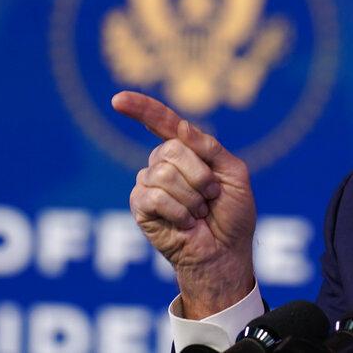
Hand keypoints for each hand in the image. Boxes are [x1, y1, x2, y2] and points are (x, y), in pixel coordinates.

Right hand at [113, 90, 256, 318]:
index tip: (118, 100)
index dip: (141, 108)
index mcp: (187, 150)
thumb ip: (210, 148)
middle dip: (200, 175)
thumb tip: (180, 126)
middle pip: (170, 149)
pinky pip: (154, 196)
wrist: (226, 252)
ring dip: (192, 197)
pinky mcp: (140, 207)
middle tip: (211, 196)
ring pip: (163, 173)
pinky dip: (179, 211)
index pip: (162, 122)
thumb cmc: (233, 215)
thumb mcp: (234, 174)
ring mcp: (149, 184)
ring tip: (198, 212)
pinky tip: (186, 223)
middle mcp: (164, 163)